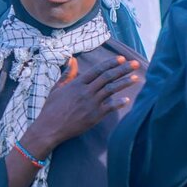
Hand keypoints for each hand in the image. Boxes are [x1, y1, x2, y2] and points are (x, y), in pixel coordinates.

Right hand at [24, 56, 139, 157]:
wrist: (49, 128)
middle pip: (108, 77)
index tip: (122, 58)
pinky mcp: (94, 116)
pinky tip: (127, 99)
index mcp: (77, 84)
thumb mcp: (57, 88)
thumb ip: (67, 74)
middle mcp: (85, 92)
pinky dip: (119, 103)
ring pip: (111, 90)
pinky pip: (110, 107)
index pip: (98, 70)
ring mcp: (91, 104)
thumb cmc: (51, 108)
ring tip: (137, 78)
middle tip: (135, 64)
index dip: (111, 63)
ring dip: (125, 83)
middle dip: (123, 69)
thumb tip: (72, 60)